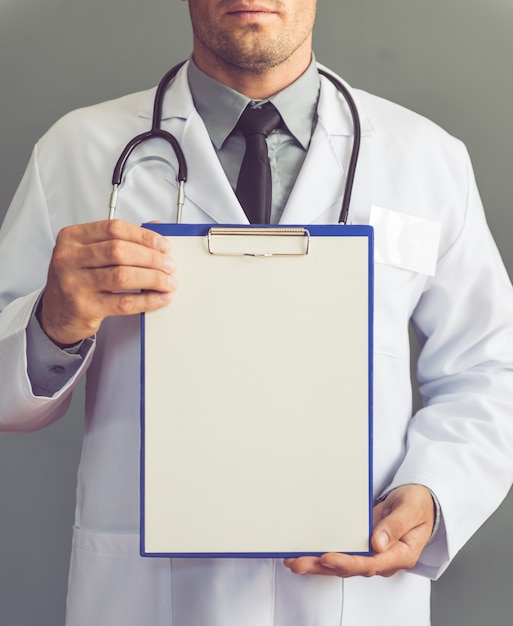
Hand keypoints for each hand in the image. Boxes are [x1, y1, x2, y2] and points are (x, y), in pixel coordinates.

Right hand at [38, 219, 175, 345]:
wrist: (57, 314)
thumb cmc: (78, 280)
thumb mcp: (91, 254)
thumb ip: (120, 239)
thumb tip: (158, 228)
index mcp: (72, 238)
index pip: (114, 229)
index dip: (143, 236)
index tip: (163, 245)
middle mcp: (69, 258)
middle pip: (120, 251)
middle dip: (152, 258)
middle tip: (169, 265)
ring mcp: (73, 283)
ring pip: (122, 276)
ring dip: (153, 279)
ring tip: (168, 282)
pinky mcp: (83, 307)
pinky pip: (123, 303)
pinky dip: (147, 300)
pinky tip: (159, 298)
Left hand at [284, 484, 434, 577]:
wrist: (421, 502)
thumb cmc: (418, 504)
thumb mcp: (411, 510)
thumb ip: (395, 526)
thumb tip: (377, 543)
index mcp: (400, 554)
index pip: (371, 564)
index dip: (349, 563)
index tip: (328, 558)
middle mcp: (383, 558)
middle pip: (351, 568)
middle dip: (323, 567)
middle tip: (299, 563)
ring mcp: (371, 553)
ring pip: (342, 564)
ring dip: (317, 564)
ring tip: (294, 561)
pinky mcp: (362, 546)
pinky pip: (342, 552)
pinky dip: (323, 554)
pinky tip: (305, 553)